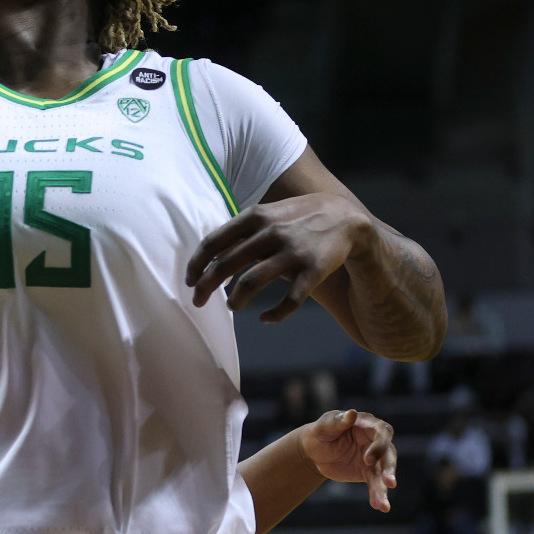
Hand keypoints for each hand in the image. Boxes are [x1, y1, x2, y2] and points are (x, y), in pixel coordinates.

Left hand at [186, 192, 373, 320]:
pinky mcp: (313, 271)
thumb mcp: (267, 214)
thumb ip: (240, 233)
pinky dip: (274, 314)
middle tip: (196, 301)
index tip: (188, 280)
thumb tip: (209, 258)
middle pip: (226, 265)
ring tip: (231, 306)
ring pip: (251, 283)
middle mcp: (270, 233)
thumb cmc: (296, 218)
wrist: (345, 218)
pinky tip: (264, 319)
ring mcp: (292, 252)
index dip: (196, 264)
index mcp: (255, 217)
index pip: (214, 242)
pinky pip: (289, 300)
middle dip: (206, 286)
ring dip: (235, 300)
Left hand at [300, 409, 396, 511]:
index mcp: (367, 424)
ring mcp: (374, 458)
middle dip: (389, 469)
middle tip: (389, 483)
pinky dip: (377, 495)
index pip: (382, 432)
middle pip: (389, 454)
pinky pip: (376, 484)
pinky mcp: (369, 473)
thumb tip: (352, 413)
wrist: (314, 451)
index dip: (378, 446)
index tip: (368, 459)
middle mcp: (375, 441)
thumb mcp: (324, 426)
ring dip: (384, 488)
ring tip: (384, 505)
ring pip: (384, 473)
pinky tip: (379, 506)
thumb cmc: (320, 432)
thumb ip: (338, 421)